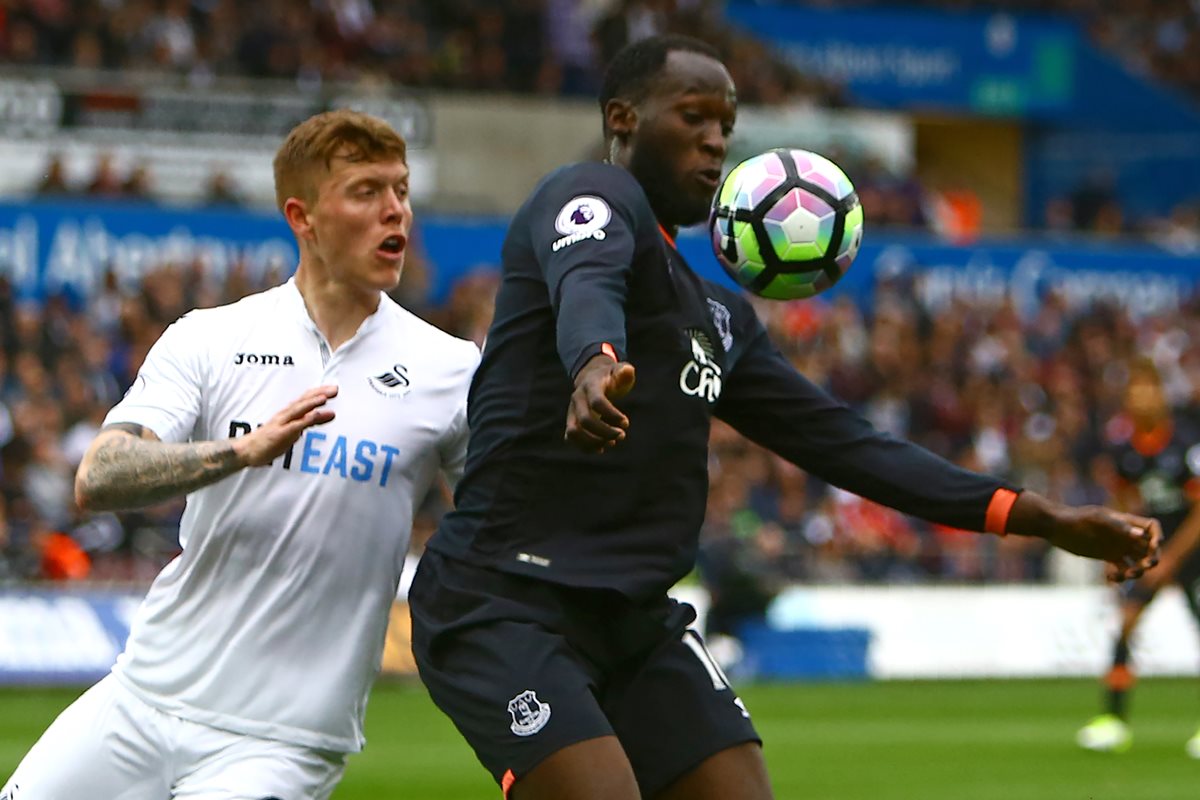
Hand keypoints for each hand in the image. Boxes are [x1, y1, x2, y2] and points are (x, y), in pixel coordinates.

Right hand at [234, 385, 337, 466]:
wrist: (247, 450)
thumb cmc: (269, 441)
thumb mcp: (292, 431)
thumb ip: (306, 423)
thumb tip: (320, 418)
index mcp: (288, 413)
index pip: (305, 399)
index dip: (319, 392)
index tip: (333, 388)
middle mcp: (285, 415)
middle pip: (304, 400)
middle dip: (319, 393)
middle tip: (335, 388)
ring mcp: (282, 423)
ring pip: (299, 409)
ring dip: (312, 402)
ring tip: (325, 397)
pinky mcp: (279, 433)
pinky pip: (295, 425)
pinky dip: (306, 419)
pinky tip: (315, 415)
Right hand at [565, 356, 634, 453]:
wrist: (592, 378)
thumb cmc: (610, 376)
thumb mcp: (619, 371)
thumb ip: (624, 372)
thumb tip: (628, 371)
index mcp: (590, 385)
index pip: (597, 402)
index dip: (612, 415)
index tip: (626, 423)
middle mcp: (577, 398)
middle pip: (585, 421)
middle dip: (605, 432)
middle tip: (622, 435)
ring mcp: (571, 411)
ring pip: (574, 432)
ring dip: (593, 442)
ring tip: (612, 443)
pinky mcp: (571, 421)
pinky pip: (571, 438)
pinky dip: (585, 447)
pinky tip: (602, 447)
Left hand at [1008, 492, 1159, 582]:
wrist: (1056, 527)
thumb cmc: (1075, 519)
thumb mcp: (1096, 519)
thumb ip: (1118, 526)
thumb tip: (1140, 536)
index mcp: (1125, 522)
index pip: (1151, 527)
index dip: (1157, 537)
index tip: (1152, 547)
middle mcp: (1124, 535)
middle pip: (1149, 548)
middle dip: (1152, 559)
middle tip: (1143, 566)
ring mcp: (1116, 546)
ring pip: (1138, 561)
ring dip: (1137, 571)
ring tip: (1124, 574)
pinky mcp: (1106, 557)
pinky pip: (1122, 570)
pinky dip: (1121, 577)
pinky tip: (1110, 578)